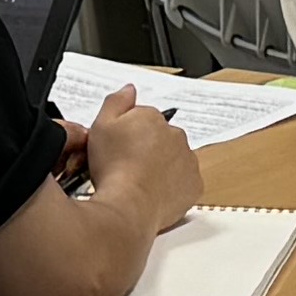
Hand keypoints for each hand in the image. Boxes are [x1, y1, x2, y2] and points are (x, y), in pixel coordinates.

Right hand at [79, 83, 204, 233]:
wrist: (129, 206)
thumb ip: (116, 101)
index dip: (128, 134)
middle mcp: (175, 135)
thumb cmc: (113, 168)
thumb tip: (129, 89)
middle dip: (147, 148)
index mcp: (153, 118)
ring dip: (162, 166)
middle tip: (127, 166)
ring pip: (174, 159)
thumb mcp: (101, 126)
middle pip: (160, 138)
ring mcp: (188, 160)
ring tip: (140, 182)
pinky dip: (173, 186)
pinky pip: (184, 181)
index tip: (119, 148)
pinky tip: (154, 192)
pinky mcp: (194, 185)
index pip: (143, 118)